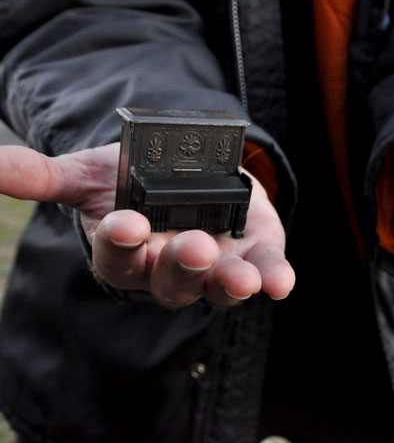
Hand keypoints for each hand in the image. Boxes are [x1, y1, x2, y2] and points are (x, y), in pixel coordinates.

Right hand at [0, 143, 294, 307]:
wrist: (183, 174)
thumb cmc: (130, 182)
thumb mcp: (90, 174)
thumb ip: (46, 176)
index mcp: (127, 253)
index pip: (118, 256)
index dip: (120, 243)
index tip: (125, 224)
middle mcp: (169, 270)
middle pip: (171, 280)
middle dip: (181, 265)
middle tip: (192, 246)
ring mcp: (214, 266)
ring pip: (218, 286)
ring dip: (230, 283)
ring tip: (243, 278)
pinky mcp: (253, 254)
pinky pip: (264, 271)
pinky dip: (274, 277)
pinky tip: (281, 280)